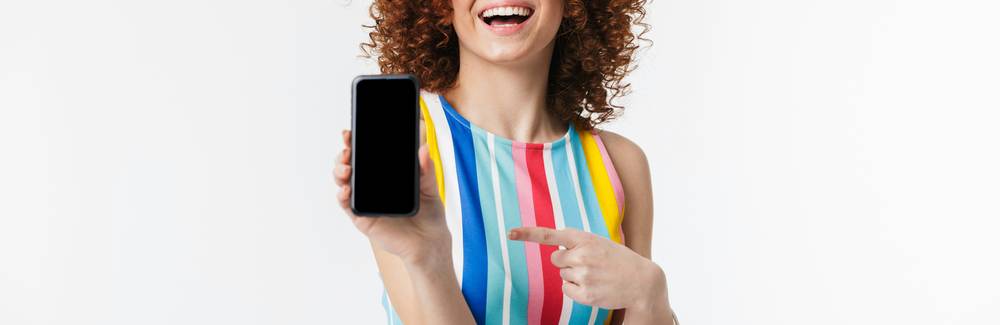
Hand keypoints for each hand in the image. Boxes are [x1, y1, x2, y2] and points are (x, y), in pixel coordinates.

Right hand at [333, 129, 449, 265]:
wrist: (430, 242)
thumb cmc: (429, 214)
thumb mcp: (429, 187)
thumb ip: (426, 169)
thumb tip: (423, 148)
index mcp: (385, 175)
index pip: (366, 156)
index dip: (354, 143)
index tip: (350, 133)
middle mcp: (371, 186)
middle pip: (349, 166)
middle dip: (343, 155)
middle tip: (347, 149)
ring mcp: (365, 201)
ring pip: (343, 182)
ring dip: (339, 172)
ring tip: (345, 168)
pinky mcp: (362, 218)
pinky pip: (347, 205)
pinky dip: (342, 196)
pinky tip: (345, 189)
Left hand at [508, 227, 668, 310]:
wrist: (642, 281)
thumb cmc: (618, 260)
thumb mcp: (600, 243)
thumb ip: (578, 244)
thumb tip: (556, 254)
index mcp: (585, 239)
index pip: (551, 235)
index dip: (528, 234)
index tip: (510, 233)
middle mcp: (582, 256)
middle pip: (555, 259)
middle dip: (566, 261)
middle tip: (587, 263)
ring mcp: (583, 276)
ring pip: (563, 275)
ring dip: (575, 276)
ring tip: (596, 275)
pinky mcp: (585, 294)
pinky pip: (566, 290)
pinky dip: (576, 289)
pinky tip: (594, 286)